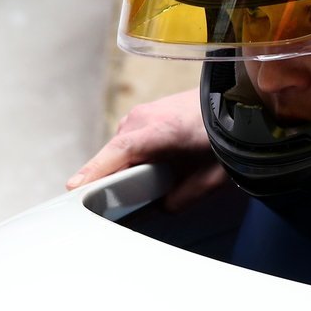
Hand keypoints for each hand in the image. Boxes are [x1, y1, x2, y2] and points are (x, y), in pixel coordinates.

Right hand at [66, 90, 223, 209]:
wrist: (234, 102)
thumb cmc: (224, 137)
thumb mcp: (210, 176)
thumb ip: (181, 198)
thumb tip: (159, 208)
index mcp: (159, 131)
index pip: (119, 154)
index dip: (95, 172)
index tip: (75, 189)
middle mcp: (141, 119)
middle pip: (112, 157)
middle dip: (111, 181)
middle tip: (114, 208)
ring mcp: (138, 115)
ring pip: (118, 151)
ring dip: (124, 168)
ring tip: (146, 182)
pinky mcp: (141, 116)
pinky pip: (126, 143)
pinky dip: (130, 158)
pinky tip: (147, 167)